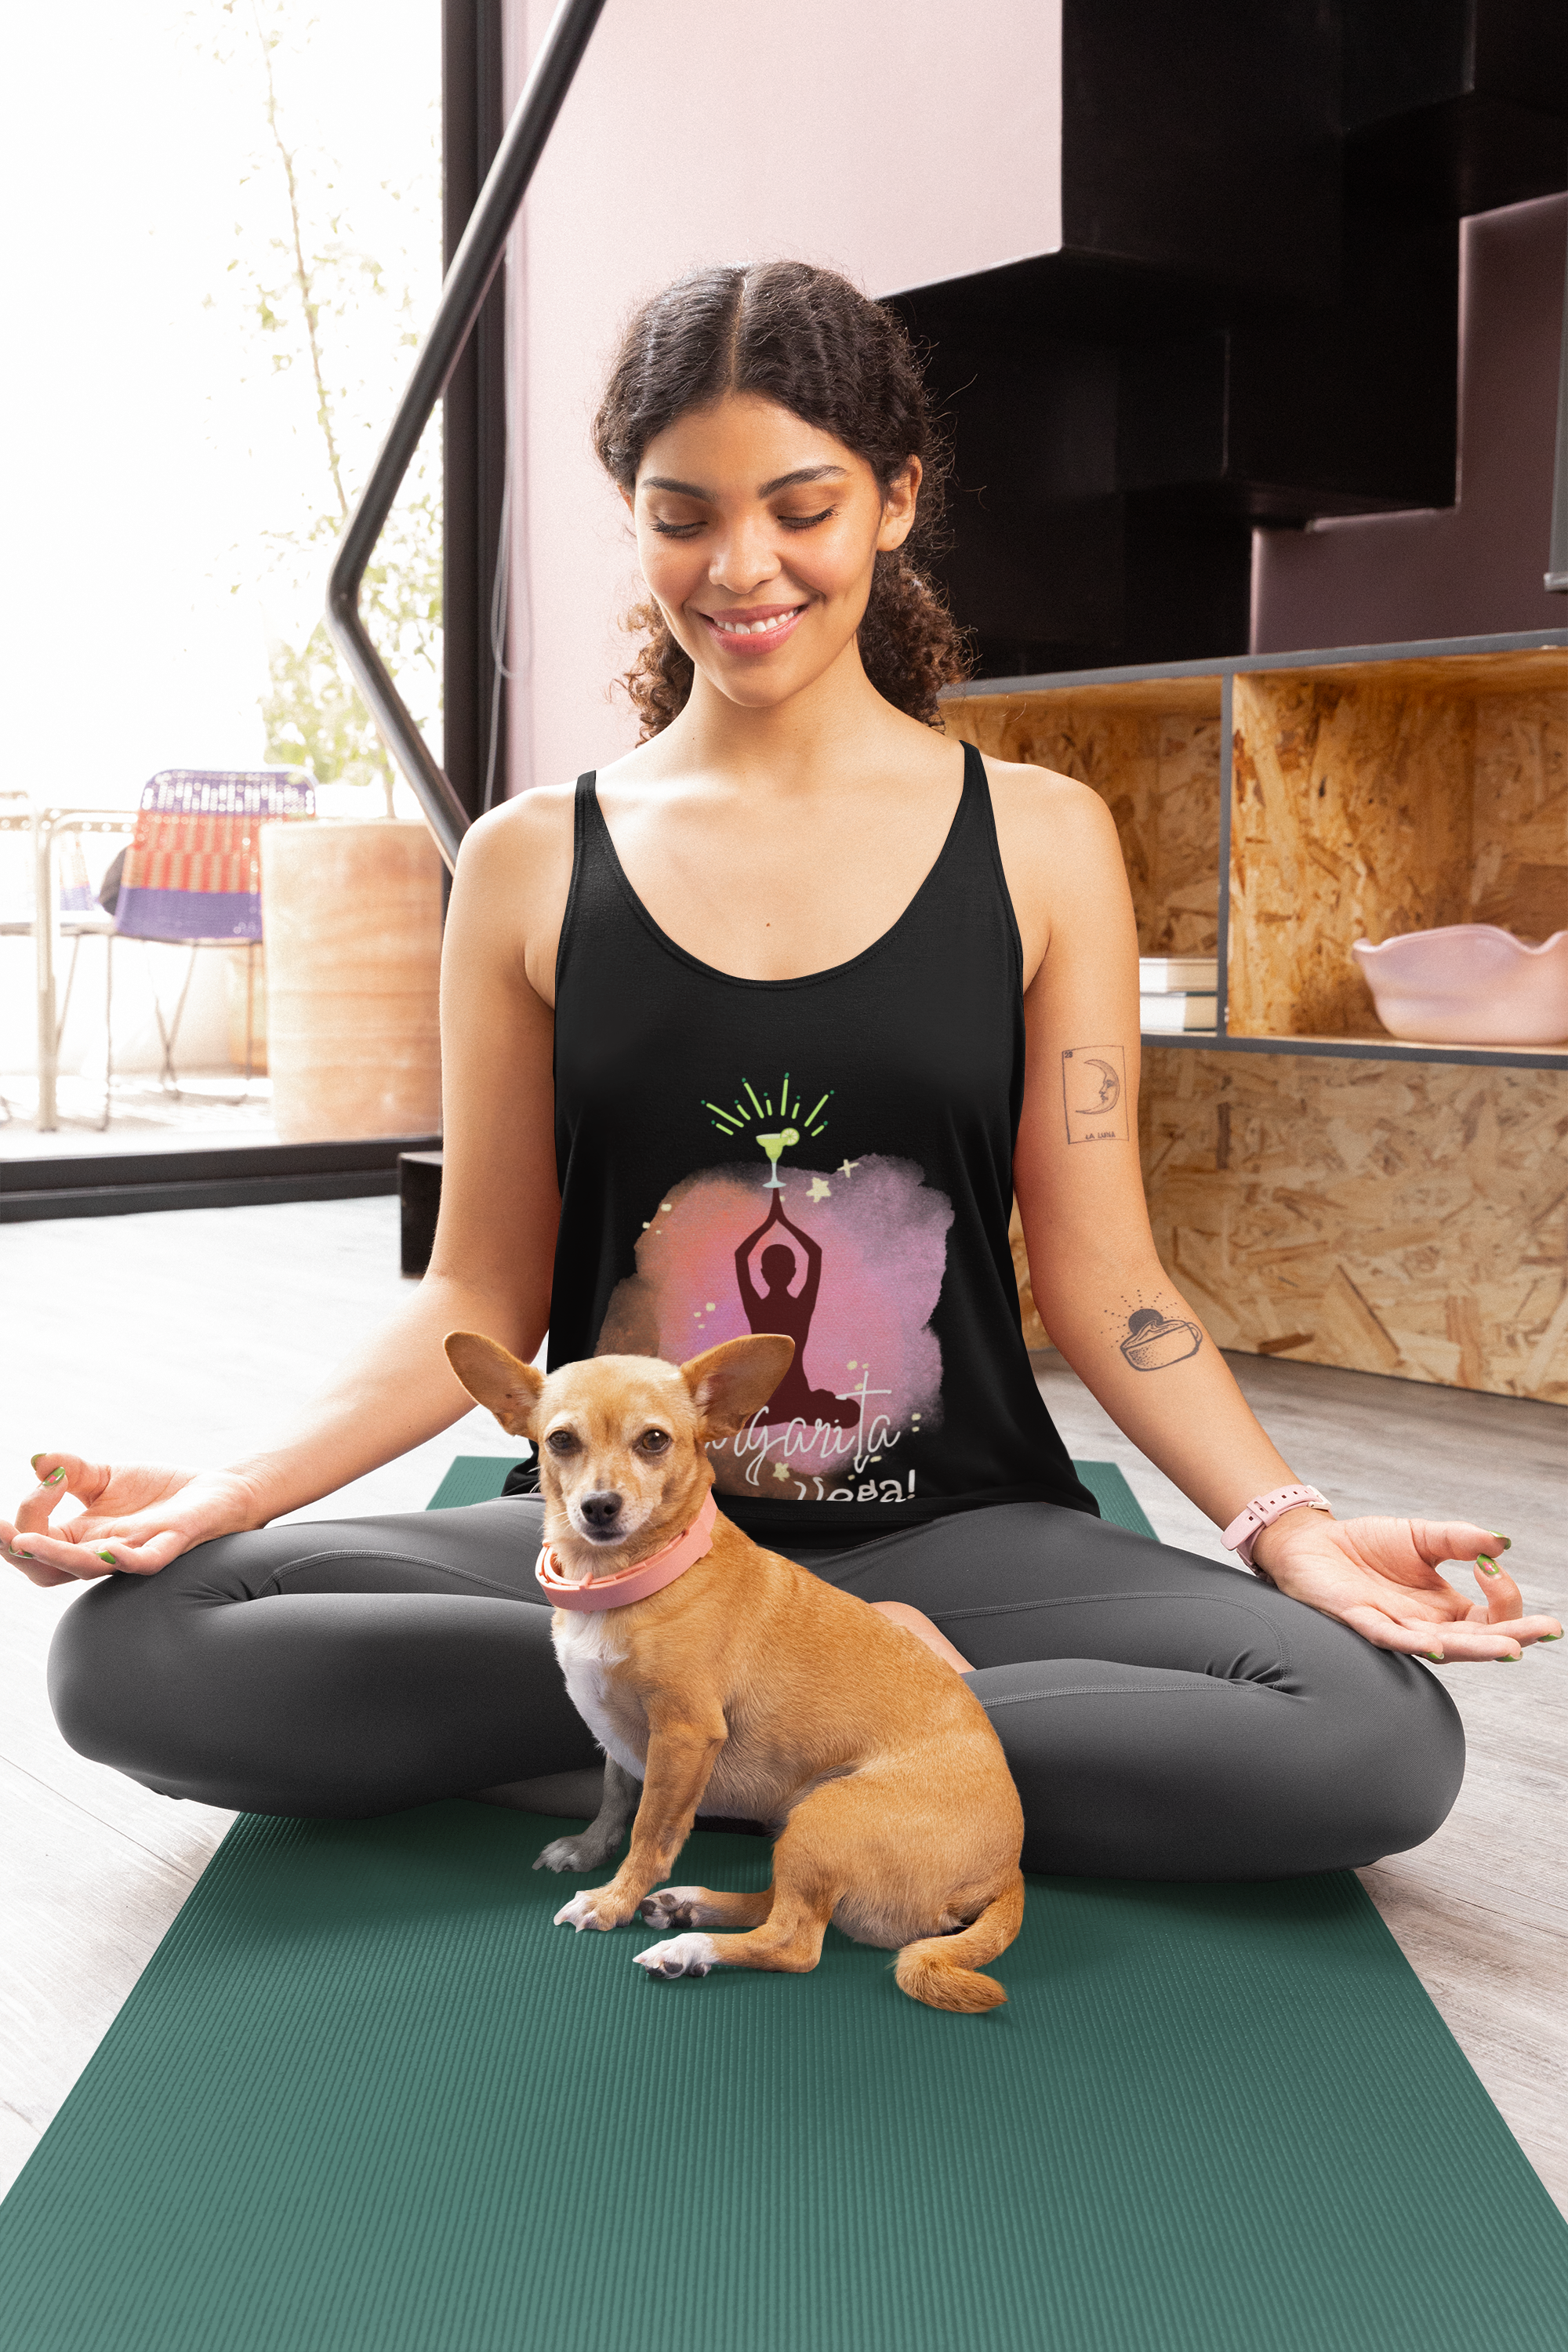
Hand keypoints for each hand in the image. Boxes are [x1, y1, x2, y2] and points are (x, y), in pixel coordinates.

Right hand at [2, 1454, 268, 1587]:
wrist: (217, 1491)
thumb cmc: (160, 1493)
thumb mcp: (105, 1476)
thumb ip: (70, 1471)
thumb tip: (35, 1461)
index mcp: (80, 1538)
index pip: (33, 1541)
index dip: (24, 1517)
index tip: (42, 1478)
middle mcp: (100, 1552)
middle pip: (46, 1569)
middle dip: (16, 1552)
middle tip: (3, 1531)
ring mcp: (133, 1552)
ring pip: (85, 1568)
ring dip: (54, 1555)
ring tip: (26, 1542)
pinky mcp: (170, 1545)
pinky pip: (144, 1563)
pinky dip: (124, 1561)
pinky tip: (107, 1551)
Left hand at [1251, 1511, 1561, 1662]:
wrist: (1312, 1543)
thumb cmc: (1365, 1546)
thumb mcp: (1422, 1536)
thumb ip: (1460, 1540)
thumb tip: (1502, 1540)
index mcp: (1444, 1610)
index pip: (1491, 1618)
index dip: (1505, 1596)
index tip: (1492, 1563)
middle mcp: (1425, 1627)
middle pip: (1478, 1640)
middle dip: (1514, 1636)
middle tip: (1547, 1630)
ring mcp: (1396, 1628)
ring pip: (1444, 1646)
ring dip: (1477, 1648)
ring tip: (1510, 1648)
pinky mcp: (1362, 1622)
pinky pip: (1392, 1639)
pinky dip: (1416, 1644)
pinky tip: (1438, 1646)